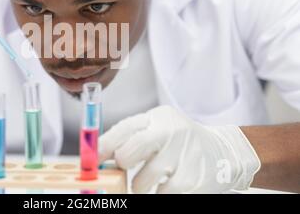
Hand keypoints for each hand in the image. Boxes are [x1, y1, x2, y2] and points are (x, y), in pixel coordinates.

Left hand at [99, 106, 260, 192]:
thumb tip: (98, 154)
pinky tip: (167, 185)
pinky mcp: (194, 181)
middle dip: (122, 164)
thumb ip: (130, 136)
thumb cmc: (178, 140)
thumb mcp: (157, 127)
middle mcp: (172, 133)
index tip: (90, 161)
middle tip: (126, 167)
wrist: (223, 152)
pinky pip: (162, 195)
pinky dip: (159, 193)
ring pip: (142, 181)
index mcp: (159, 118)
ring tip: (151, 178)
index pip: (124, 129)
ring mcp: (185, 156)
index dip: (103, 146)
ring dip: (140, 185)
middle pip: (130, 152)